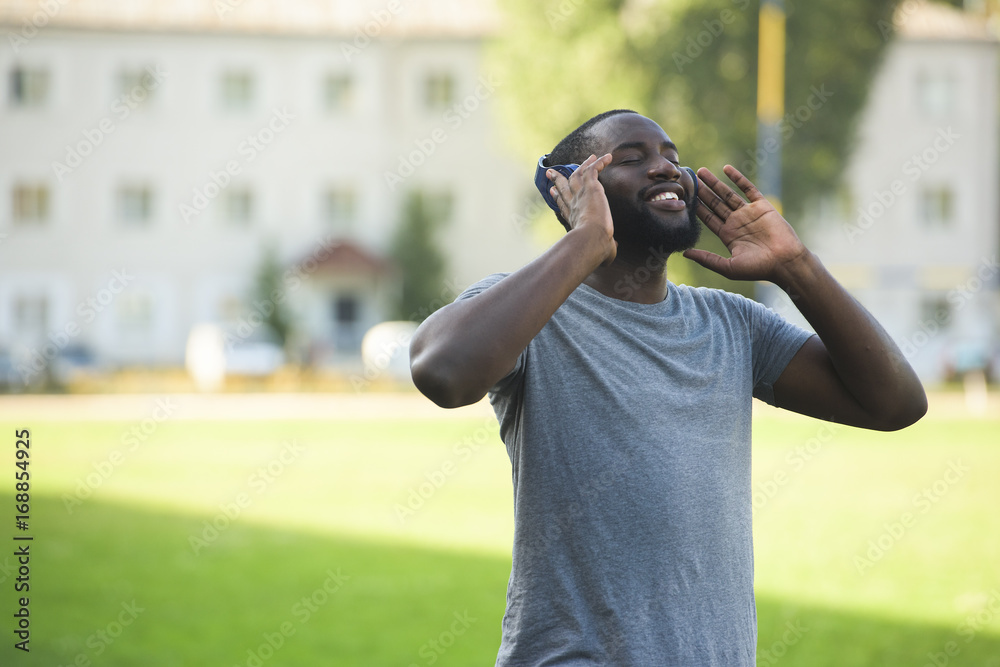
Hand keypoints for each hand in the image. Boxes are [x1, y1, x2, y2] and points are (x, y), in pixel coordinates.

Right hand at [548, 153, 616, 265]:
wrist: (592, 239)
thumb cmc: (595, 249)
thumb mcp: (601, 251)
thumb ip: (606, 251)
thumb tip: (611, 257)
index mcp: (572, 218)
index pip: (563, 205)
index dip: (557, 197)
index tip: (553, 192)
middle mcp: (573, 205)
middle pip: (563, 187)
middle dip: (557, 179)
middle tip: (551, 172)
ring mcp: (581, 194)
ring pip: (577, 175)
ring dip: (582, 165)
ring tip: (589, 158)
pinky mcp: (591, 187)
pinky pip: (592, 170)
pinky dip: (598, 163)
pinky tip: (606, 157)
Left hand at [684, 165, 807, 285]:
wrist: (785, 261)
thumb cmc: (758, 269)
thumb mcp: (728, 267)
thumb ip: (706, 259)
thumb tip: (684, 253)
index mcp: (728, 235)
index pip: (708, 218)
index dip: (697, 208)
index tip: (684, 197)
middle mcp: (736, 222)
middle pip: (715, 203)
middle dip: (702, 192)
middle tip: (689, 180)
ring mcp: (749, 213)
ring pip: (728, 194)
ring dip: (715, 183)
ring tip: (701, 172)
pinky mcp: (762, 206)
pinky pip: (748, 188)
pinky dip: (737, 178)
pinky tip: (726, 169)